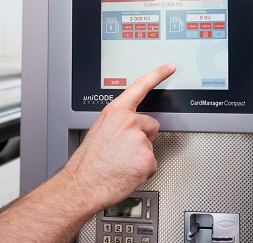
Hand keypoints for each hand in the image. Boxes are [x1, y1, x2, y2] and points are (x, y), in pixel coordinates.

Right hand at [59, 63, 175, 213]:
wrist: (82, 185)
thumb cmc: (88, 163)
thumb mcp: (100, 131)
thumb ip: (118, 122)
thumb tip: (131, 126)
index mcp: (115, 112)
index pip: (141, 86)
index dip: (158, 74)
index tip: (170, 67)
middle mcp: (129, 122)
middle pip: (151, 124)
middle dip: (142, 137)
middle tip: (122, 151)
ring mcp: (139, 139)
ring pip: (150, 146)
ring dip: (140, 155)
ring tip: (121, 163)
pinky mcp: (147, 158)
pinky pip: (152, 163)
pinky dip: (142, 170)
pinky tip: (127, 171)